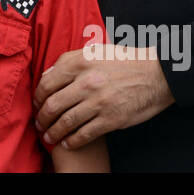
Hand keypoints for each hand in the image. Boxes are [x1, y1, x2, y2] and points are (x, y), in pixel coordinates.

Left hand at [32, 43, 174, 149]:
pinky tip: (67, 143)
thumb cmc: (124, 61)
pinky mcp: (111, 119)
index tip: (37, 104)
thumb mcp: (95, 51)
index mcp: (79, 62)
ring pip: (66, 122)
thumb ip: (69, 60)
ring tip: (49, 136)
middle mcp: (86, 82)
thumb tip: (48, 74)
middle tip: (39, 124)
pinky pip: (84, 134)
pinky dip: (72, 141)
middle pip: (53, 105)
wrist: (157, 74)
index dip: (37, 97)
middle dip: (42, 118)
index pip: (47, 83)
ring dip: (53, 132)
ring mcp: (99, 102)